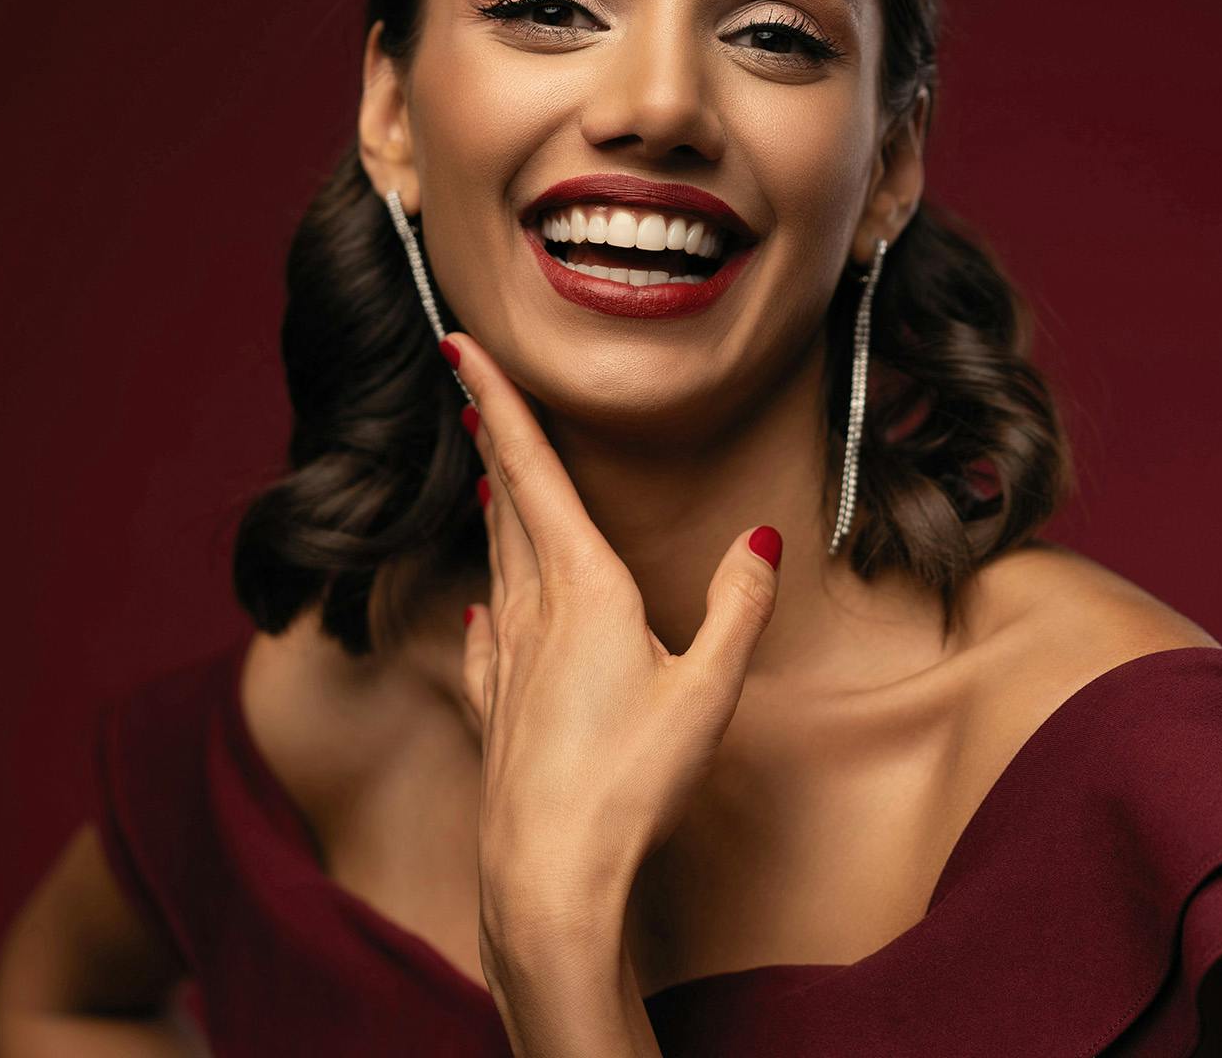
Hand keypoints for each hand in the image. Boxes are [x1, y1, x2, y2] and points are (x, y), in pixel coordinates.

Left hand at [438, 332, 783, 940]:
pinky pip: (489, 639)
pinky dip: (488, 608)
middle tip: (469, 383)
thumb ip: (739, 606)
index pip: (534, 472)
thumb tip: (763, 536)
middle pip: (510, 504)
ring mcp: (509, 662)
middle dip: (494, 438)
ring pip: (499, 562)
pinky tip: (481, 612)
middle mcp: (535, 611)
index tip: (457, 345)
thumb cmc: (633, 779)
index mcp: (585, 588)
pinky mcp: (498, 711)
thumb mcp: (710, 688)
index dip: (500, 403)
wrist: (547, 875)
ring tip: (491, 476)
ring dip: (496, 510)